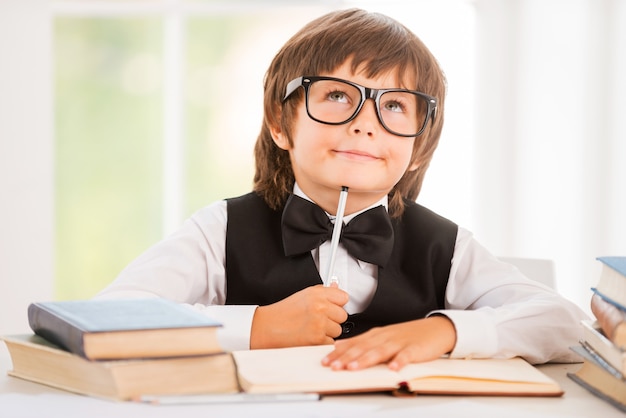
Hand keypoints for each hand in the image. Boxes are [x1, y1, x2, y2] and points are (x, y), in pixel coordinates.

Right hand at [250, 284, 348, 348]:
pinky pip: (331, 342)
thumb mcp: (303, 295)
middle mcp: (320, 306)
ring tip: (313, 328)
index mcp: (317, 293)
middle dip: (333, 319)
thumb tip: (337, 287)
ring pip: (338, 330)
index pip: (344, 297)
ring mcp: (320, 323)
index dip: (337, 304)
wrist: (267, 327)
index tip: (331, 307)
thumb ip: (323, 292)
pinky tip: (310, 336)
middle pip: (343, 315)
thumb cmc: (282, 312)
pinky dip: (322, 342)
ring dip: (328, 332)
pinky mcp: (317, 339)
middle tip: (318, 320)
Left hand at [321, 315, 456, 370]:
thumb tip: (339, 346)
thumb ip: (361, 342)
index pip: (353, 344)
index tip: (325, 362)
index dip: (338, 353)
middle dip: (347, 357)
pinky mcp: (415, 349)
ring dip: (366, 359)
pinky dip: (400, 361)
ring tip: (354, 368)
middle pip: (363, 348)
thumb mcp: (381, 336)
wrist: (435, 329)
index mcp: (376, 335)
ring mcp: (399, 342)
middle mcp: (385, 337)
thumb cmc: (407, 335)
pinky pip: (406, 355)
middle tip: (333, 366)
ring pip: (380, 351)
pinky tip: (393, 368)